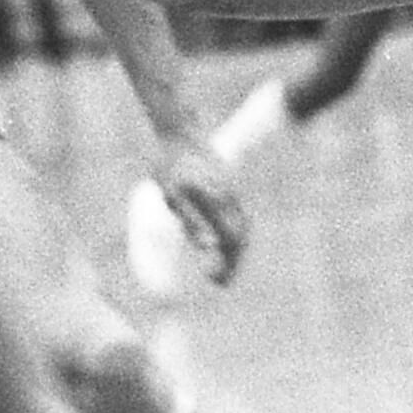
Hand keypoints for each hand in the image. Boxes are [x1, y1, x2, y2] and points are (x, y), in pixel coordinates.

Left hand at [148, 134, 248, 284]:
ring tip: (222, 266)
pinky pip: (237, 215)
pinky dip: (233, 233)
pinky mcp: (226, 184)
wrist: (179, 131)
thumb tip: (208, 247)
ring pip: (241, 226)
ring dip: (235, 249)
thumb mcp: (174, 194)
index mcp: (219, 204)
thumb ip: (191, 221)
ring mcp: (230, 190)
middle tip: (219, 281)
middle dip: (233, 262)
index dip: (227, 264)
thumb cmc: (171, 164)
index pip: (232, 242)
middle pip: (240, 237)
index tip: (216, 281)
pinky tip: (221, 239)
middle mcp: (230, 199)